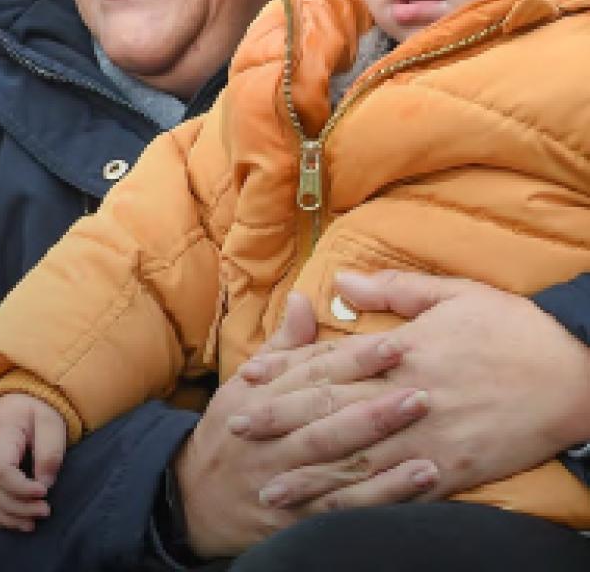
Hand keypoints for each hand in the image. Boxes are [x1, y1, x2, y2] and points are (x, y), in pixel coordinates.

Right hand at [0, 394, 67, 532]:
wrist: (18, 399)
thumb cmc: (36, 409)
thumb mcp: (50, 422)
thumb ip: (49, 452)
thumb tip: (44, 485)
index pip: (0, 470)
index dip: (21, 489)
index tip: (44, 493)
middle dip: (18, 507)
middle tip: (45, 511)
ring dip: (5, 516)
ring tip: (31, 524)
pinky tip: (11, 521)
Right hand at [175, 294, 437, 558]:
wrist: (198, 500)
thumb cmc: (230, 431)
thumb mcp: (243, 384)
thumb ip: (282, 346)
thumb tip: (304, 299)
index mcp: (260, 397)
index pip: (311, 374)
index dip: (353, 360)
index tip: (394, 344)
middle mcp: (272, 437)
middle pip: (326, 415)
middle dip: (373, 400)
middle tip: (421, 385)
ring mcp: (286, 479)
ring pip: (339, 459)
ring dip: (384, 442)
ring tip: (426, 426)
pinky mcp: (300, 518)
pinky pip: (347, 506)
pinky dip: (387, 492)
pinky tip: (422, 477)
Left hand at [276, 271, 589, 499]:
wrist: (575, 373)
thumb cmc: (511, 326)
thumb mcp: (451, 293)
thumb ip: (391, 291)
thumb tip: (341, 283)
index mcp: (401, 350)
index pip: (330, 362)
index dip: (286, 371)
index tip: (249, 378)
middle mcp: (407, 394)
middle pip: (332, 410)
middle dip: (281, 422)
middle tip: (238, 431)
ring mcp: (430, 435)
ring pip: (358, 458)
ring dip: (311, 474)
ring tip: (271, 487)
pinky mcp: (456, 467)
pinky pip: (401, 488)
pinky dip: (365, 501)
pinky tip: (335, 511)